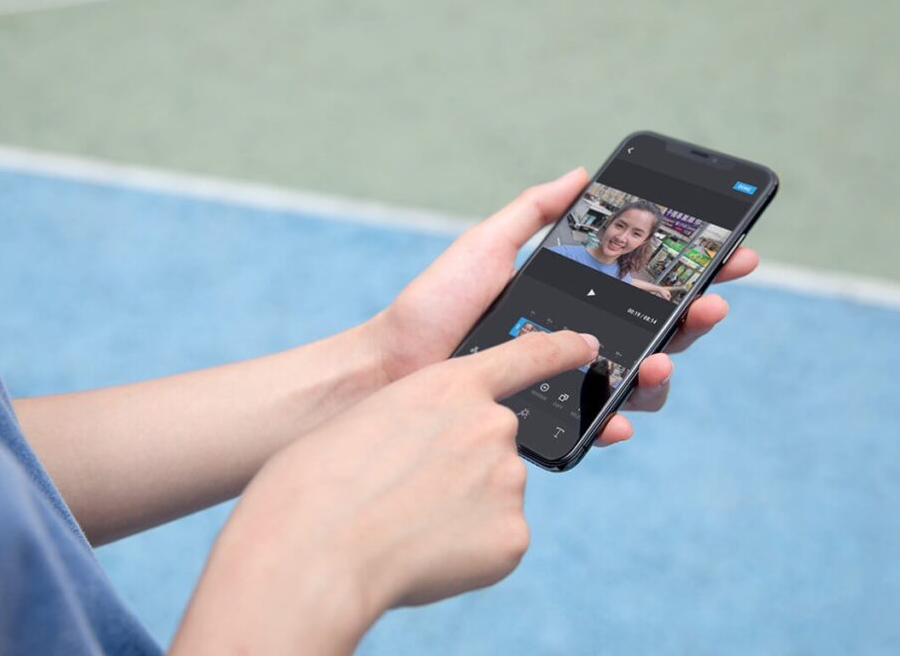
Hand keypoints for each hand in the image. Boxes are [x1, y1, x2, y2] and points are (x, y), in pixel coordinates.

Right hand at [173, 331, 600, 653]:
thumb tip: (442, 463)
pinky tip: (422, 553)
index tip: (586, 346)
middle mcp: (493, 424)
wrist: (313, 546)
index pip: (528, 356)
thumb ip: (423, 426)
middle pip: (497, 443)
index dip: (561, 349)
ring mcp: (508, 480)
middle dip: (464, 466)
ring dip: (461, 509)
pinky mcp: (513, 537)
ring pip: (494, 495)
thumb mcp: (372, 421)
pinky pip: (497, 540)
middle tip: (409, 494)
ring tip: (404, 525)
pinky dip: (468, 551)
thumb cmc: (316, 480)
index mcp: (452, 384)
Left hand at [372, 168, 758, 446]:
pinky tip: (618, 420)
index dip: (690, 270)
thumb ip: (533, 212)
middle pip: (656, 332)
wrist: (391, 365)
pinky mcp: (547, 420)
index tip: (731, 253)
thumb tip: (581, 172)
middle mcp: (577, 341)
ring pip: (635, 382)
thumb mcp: (487, 246)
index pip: (645, 284)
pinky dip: (611, 424)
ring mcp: (565, 382)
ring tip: (662, 360)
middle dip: (694, 317)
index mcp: (573, 299)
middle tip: (712, 302)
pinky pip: (592, 426)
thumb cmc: (434, 306)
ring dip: (663, 372)